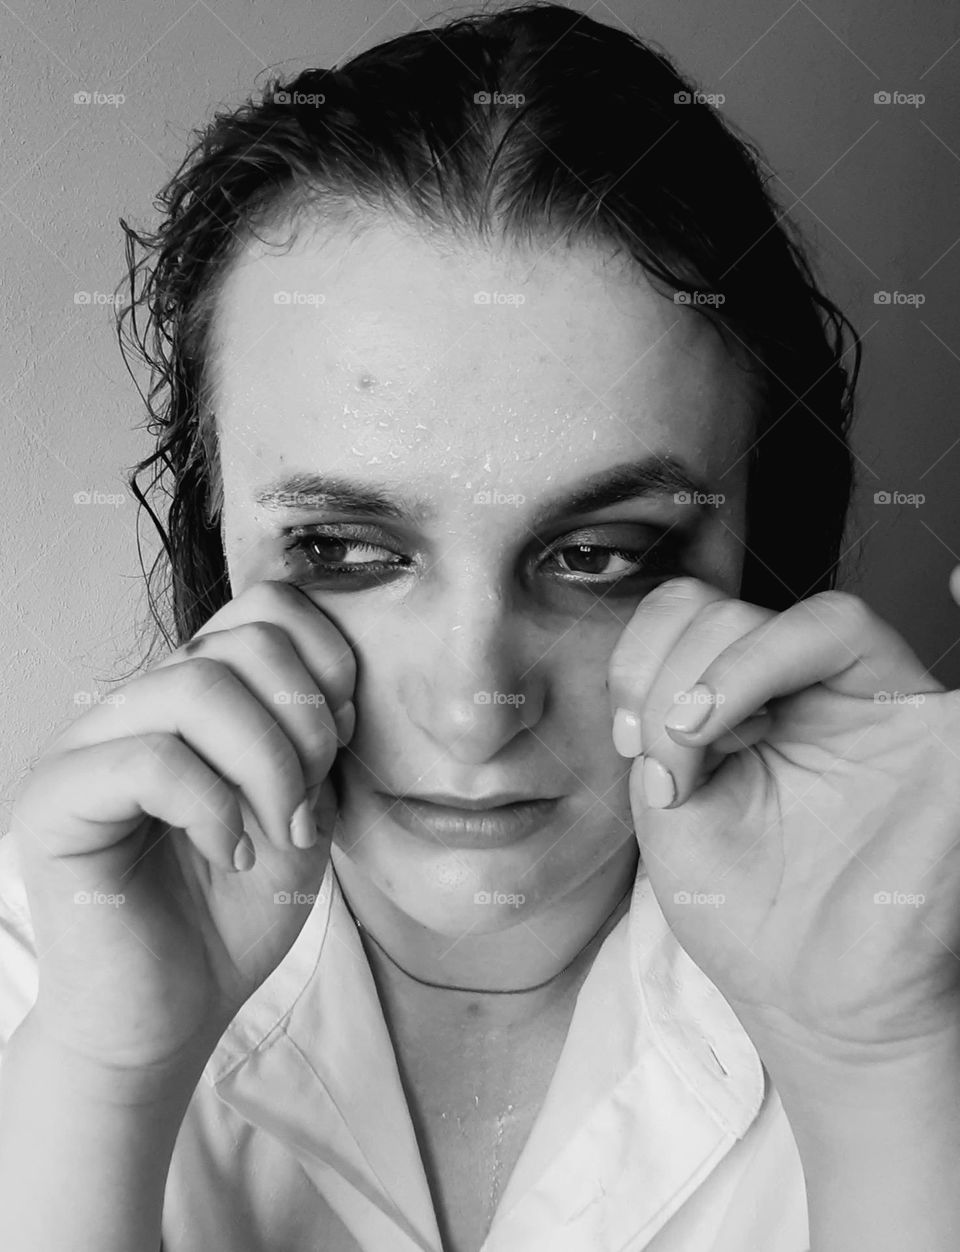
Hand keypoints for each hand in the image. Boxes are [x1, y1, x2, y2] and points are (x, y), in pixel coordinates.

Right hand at [10, 580, 355, 1079]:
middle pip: (241, 641)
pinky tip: (231, 854)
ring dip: (267, 763)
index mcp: (198, 696)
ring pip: (196, 686)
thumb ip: (316, 739)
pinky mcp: (56, 799)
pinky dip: (214, 807)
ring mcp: (90, 744)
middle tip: (309, 803)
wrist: (170, 1014)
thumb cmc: (232, 913)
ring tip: (279, 832)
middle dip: (304, 722)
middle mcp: (139, 703)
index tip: (344, 741)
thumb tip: (337, 684)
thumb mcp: (304, 810)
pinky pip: (152, 759)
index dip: (326, 662)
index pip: (265, 608)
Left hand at [607, 571, 959, 1066]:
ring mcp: (880, 706)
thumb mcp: (671, 809)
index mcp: (752, 705)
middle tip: (665, 758)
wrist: (815, 1003)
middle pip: (735, 611)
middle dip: (672, 674)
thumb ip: (663, 732)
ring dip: (725, 669)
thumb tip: (668, 694)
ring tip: (697, 742)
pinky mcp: (937, 731)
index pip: (695, 618)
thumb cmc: (747, 912)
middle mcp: (816, 694)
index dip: (644, 654)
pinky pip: (880, 645)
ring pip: (813, 616)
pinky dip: (783, 658)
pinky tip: (745, 721)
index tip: (629, 738)